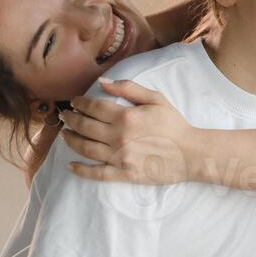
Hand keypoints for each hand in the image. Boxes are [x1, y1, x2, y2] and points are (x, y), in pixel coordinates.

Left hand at [61, 79, 192, 183]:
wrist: (191, 153)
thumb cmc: (175, 125)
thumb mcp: (156, 99)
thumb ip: (128, 88)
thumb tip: (102, 82)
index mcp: (126, 116)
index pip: (93, 108)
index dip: (79, 103)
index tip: (74, 102)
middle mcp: (118, 137)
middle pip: (84, 126)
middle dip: (71, 119)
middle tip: (65, 116)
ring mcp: (120, 157)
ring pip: (85, 148)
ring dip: (70, 140)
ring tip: (64, 135)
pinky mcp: (124, 174)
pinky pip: (97, 173)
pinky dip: (81, 169)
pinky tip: (71, 165)